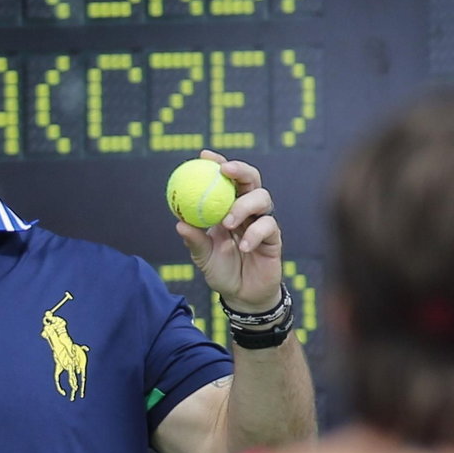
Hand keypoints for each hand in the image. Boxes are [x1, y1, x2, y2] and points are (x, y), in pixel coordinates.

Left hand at [175, 149, 281, 312]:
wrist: (242, 296)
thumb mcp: (202, 256)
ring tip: (228, 222)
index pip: (226, 179)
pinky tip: (244, 245)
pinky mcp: (274, 238)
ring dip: (244, 205)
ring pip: (262, 198)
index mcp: (228, 208)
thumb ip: (194, 239)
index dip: (218, 164)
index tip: (204, 156)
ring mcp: (262, 222)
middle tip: (225, 171)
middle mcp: (247, 211)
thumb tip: (179, 222)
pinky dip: (255, 233)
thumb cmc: (221, 271)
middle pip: (250, 179)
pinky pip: (269, 226)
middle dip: (240, 169)